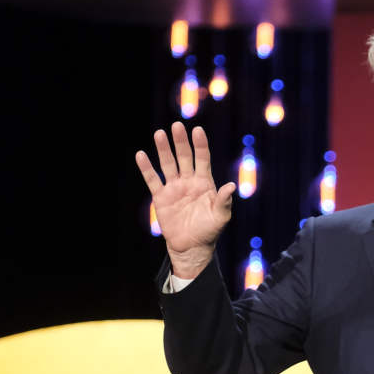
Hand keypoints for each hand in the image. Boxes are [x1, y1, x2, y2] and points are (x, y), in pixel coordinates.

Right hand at [135, 122, 236, 278]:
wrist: (192, 247)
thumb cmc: (210, 231)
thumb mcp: (221, 217)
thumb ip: (224, 201)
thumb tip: (231, 186)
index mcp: (205, 183)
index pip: (202, 159)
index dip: (200, 145)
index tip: (197, 130)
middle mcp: (189, 181)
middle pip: (184, 157)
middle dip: (180, 142)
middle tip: (177, 126)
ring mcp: (174, 188)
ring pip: (168, 164)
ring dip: (163, 149)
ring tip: (159, 134)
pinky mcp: (161, 197)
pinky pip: (153, 179)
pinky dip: (146, 168)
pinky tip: (141, 155)